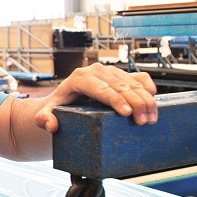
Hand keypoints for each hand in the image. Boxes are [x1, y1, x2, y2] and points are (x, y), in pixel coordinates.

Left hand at [34, 63, 156, 131]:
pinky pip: (139, 77)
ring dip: (145, 99)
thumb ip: (43, 119)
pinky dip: (148, 87)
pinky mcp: (122, 75)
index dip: (115, 100)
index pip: (101, 88)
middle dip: (135, 103)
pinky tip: (154, 100)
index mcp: (80, 77)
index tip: (126, 113)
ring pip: (133, 82)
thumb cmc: (58, 107)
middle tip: (143, 122)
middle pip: (121, 86)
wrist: (66, 99)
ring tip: (151, 118)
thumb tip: (50, 125)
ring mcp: (111, 72)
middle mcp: (97, 71)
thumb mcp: (46, 113)